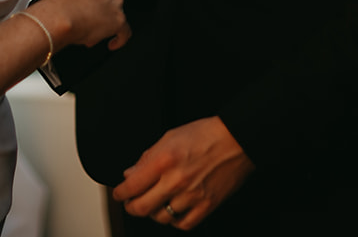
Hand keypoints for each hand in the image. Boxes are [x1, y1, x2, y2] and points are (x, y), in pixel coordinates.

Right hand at [41, 0, 129, 50]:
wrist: (60, 17)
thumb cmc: (58, 6)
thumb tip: (83, 8)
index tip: (88, 5)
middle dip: (101, 9)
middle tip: (88, 20)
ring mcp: (115, 1)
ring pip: (116, 13)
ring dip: (106, 22)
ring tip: (91, 33)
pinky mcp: (119, 19)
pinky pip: (125, 31)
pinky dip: (120, 38)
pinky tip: (112, 43)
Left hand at [113, 117, 253, 228]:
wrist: (237, 140)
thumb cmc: (206, 134)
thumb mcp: (170, 137)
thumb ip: (148, 157)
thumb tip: (131, 173)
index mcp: (164, 160)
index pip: (132, 186)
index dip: (120, 193)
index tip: (120, 193)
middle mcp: (176, 181)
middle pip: (142, 207)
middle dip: (132, 207)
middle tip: (131, 203)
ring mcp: (192, 196)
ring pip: (161, 218)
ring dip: (153, 213)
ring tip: (154, 204)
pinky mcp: (207, 206)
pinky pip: (183, 224)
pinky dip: (175, 221)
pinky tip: (174, 211)